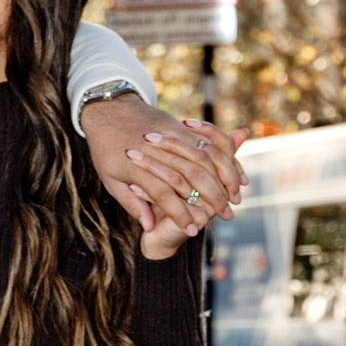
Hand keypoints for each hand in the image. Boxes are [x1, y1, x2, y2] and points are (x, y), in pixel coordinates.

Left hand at [80, 94, 245, 239]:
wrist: (108, 114)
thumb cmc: (108, 154)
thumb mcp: (112, 180)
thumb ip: (131, 203)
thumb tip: (149, 226)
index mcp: (134, 165)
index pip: (163, 196)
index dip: (179, 216)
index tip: (192, 231)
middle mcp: (155, 150)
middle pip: (194, 174)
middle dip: (215, 194)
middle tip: (229, 206)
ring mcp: (169, 136)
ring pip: (203, 155)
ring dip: (224, 171)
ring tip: (236, 189)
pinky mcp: (175, 127)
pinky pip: (201, 140)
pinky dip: (219, 153)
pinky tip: (230, 169)